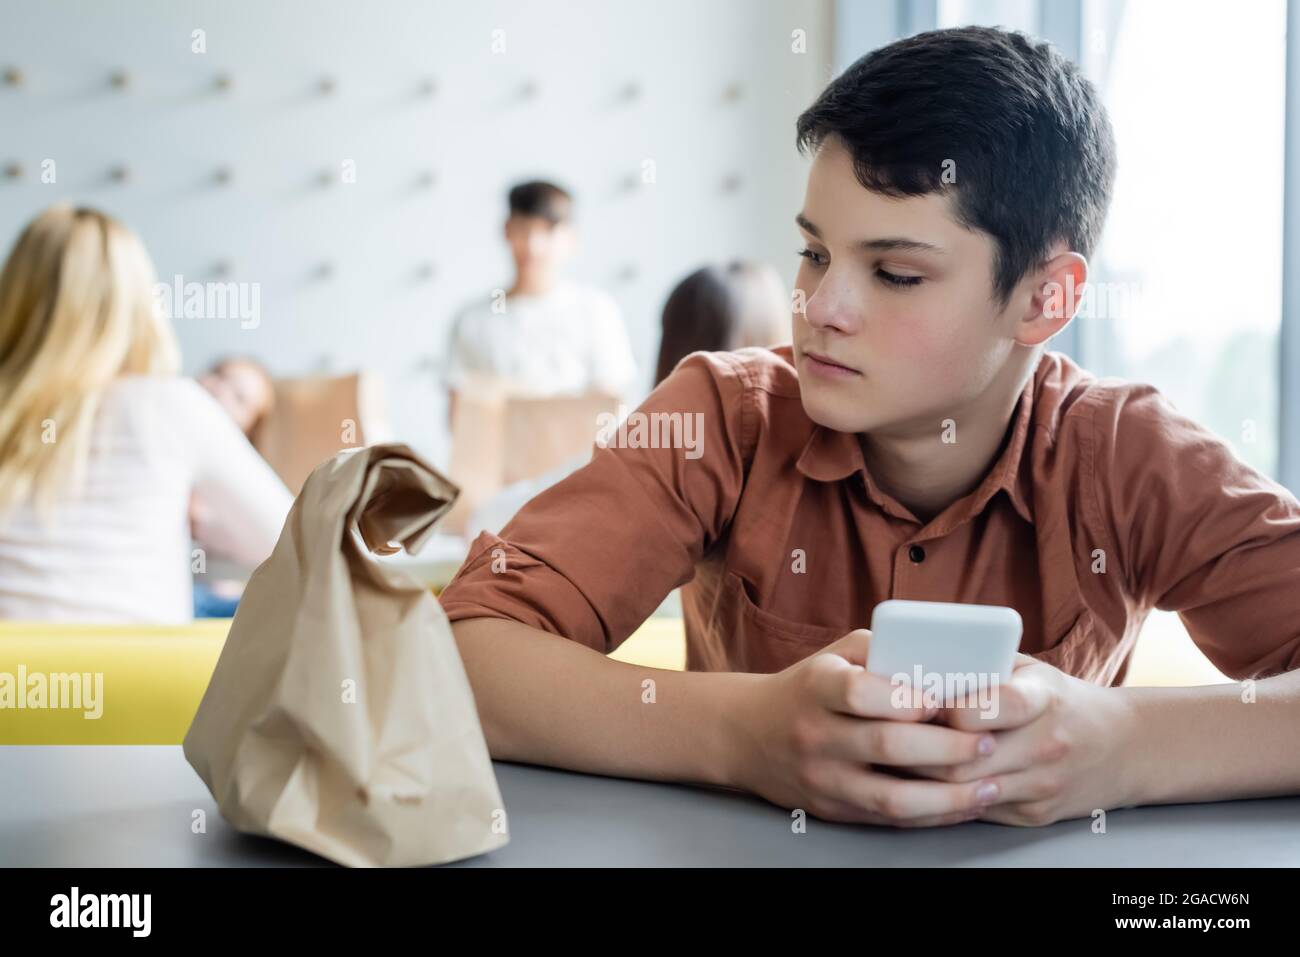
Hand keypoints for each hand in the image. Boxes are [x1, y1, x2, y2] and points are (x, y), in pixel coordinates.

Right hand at [730, 629, 1004, 826]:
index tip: (944, 702)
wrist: (748, 734)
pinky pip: (890, 821)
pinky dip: (933, 817)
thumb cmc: (806, 688)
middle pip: (887, 747)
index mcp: (817, 687)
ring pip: (893, 798)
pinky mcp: (833, 810)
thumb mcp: (833, 655)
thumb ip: (884, 650)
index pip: (860, 694)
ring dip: (949, 797)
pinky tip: (963, 805)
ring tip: (989, 786)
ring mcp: (824, 778)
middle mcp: (817, 735)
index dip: (906, 699)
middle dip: (948, 748)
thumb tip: (944, 660)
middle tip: (988, 743)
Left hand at [906, 653, 1140, 825]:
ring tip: (887, 760)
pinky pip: (975, 812)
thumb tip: (916, 659)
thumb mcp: (1028, 669)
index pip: (993, 705)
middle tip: (880, 736)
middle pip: (965, 757)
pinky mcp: (1033, 814)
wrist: (1122, 746)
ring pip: (964, 790)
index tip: (918, 701)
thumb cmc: (1057, 699)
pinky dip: (939, 800)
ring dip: (920, 778)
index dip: (949, 709)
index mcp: (1044, 698)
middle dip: (917, 749)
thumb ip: (981, 665)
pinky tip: (912, 785)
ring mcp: (1041, 784)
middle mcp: (1046, 744)